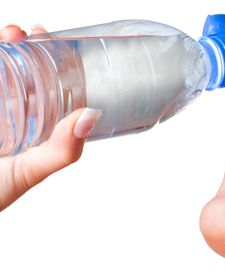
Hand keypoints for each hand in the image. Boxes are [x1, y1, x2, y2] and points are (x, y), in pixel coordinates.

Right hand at [0, 24, 100, 210]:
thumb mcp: (33, 170)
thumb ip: (62, 150)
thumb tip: (92, 116)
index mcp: (31, 124)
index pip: (45, 85)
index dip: (51, 62)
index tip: (55, 42)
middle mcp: (9, 111)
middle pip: (19, 70)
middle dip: (24, 47)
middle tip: (30, 33)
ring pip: (0, 69)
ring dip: (5, 48)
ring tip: (11, 35)